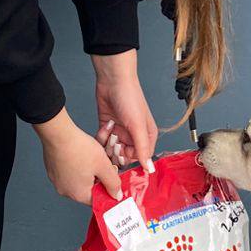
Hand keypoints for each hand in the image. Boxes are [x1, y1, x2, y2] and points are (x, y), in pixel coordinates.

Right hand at [34, 110, 121, 202]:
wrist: (59, 132)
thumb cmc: (79, 148)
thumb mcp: (104, 166)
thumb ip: (113, 183)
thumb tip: (116, 196)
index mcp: (78, 194)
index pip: (98, 198)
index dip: (108, 189)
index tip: (113, 181)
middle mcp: (66, 189)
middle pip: (90, 186)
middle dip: (100, 174)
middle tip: (106, 164)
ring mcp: (58, 179)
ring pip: (81, 175)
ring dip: (92, 166)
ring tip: (96, 154)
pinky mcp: (54, 168)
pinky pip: (71, 168)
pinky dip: (80, 161)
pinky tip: (85, 151)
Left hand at [93, 50, 158, 169]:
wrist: (113, 80)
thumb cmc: (130, 98)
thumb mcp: (138, 126)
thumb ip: (142, 149)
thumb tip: (149, 169)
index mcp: (147, 136)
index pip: (140, 158)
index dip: (130, 159)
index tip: (122, 155)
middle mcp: (134, 136)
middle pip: (124, 156)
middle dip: (117, 152)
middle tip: (115, 143)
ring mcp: (120, 132)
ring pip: (112, 150)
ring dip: (108, 144)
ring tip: (110, 132)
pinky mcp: (107, 128)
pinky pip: (103, 142)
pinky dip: (101, 138)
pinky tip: (105, 127)